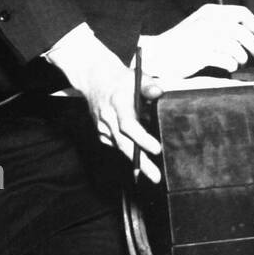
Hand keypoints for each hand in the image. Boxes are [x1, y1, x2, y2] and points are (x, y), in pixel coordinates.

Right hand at [67, 41, 162, 180]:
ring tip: (153, 173)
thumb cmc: (120, 79)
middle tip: (156, 177)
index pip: (128, 125)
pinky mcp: (100, 133)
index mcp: (117, 102)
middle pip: (124, 143)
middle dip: (140, 162)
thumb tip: (159, 92)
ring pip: (121, 147)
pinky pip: (116, 144)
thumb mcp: (136, 77)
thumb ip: (149, 86)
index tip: (156, 149)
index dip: (142, 138)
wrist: (94, 78)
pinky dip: (128, 149)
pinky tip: (137, 151)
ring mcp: (102, 126)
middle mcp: (107, 116)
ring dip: (136, 159)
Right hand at [140, 4, 253, 78]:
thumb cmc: (181, 43)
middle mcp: (208, 21)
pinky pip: (227, 60)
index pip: (241, 13)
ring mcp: (204, 37)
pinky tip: (229, 67)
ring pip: (237, 47)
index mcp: (210, 11)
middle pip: (243, 32)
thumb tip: (249, 35)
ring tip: (238, 62)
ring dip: (242, 57)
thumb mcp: (201, 25)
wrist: (157, 54)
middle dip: (253, 45)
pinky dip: (232, 65)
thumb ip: (221, 25)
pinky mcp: (201, 54)